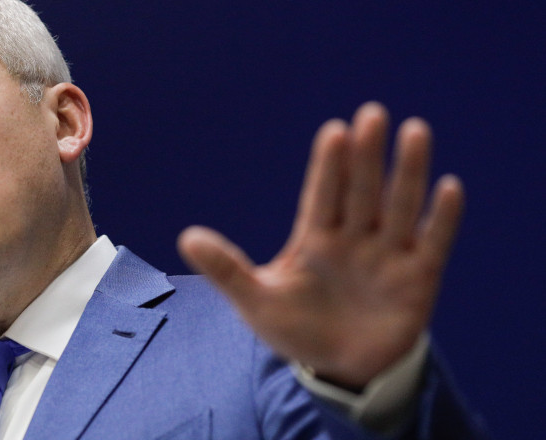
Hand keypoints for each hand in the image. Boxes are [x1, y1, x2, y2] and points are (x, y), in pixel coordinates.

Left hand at [178, 102, 463, 387]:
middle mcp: (354, 238)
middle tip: (371, 114)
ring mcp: (387, 256)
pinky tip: (449, 187)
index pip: (322, 194)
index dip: (328, 166)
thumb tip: (186, 237)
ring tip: (414, 131)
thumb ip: (226, 269)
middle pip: (361, 190)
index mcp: (315, 238)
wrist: (339, 369)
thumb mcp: (256, 301)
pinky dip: (442, 219)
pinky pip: (433, 244)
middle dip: (366, 156)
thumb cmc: (296, 330)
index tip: (334, 132)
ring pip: (399, 207)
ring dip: (407, 172)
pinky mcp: (418, 280)